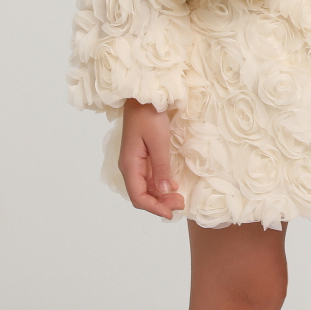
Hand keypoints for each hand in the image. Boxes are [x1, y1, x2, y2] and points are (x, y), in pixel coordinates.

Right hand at [119, 99, 184, 219]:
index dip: (154, 208)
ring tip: (179, 198)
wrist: (143, 96)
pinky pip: (149, 178)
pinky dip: (160, 185)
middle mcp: (129, 167)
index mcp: (129, 165)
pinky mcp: (141, 157)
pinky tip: (172, 186)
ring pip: (145, 188)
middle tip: (181, 203)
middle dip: (160, 203)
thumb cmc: (149, 115)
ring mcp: (135, 162)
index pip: (138, 196)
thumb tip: (163, 191)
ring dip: (161, 196)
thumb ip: (160, 168)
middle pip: (141, 194)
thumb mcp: (158, 142)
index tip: (171, 213)